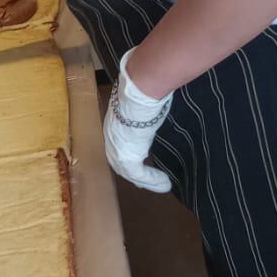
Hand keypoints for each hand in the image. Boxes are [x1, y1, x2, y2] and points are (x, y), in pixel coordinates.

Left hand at [103, 48, 172, 193]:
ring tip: (163, 185)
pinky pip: (140, 175)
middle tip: (151, 181)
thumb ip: (142, 106)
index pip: (118, 146)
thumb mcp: (139, 101)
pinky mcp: (128, 158)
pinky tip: (165, 184)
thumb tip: (153, 93)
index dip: (129, 157)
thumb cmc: (141, 91)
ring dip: (148, 180)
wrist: (138, 91)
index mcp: (112, 125)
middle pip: (122, 164)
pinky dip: (153, 181)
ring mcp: (117, 150)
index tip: (142, 162)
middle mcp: (111, 139)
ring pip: (131, 173)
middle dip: (136, 174)